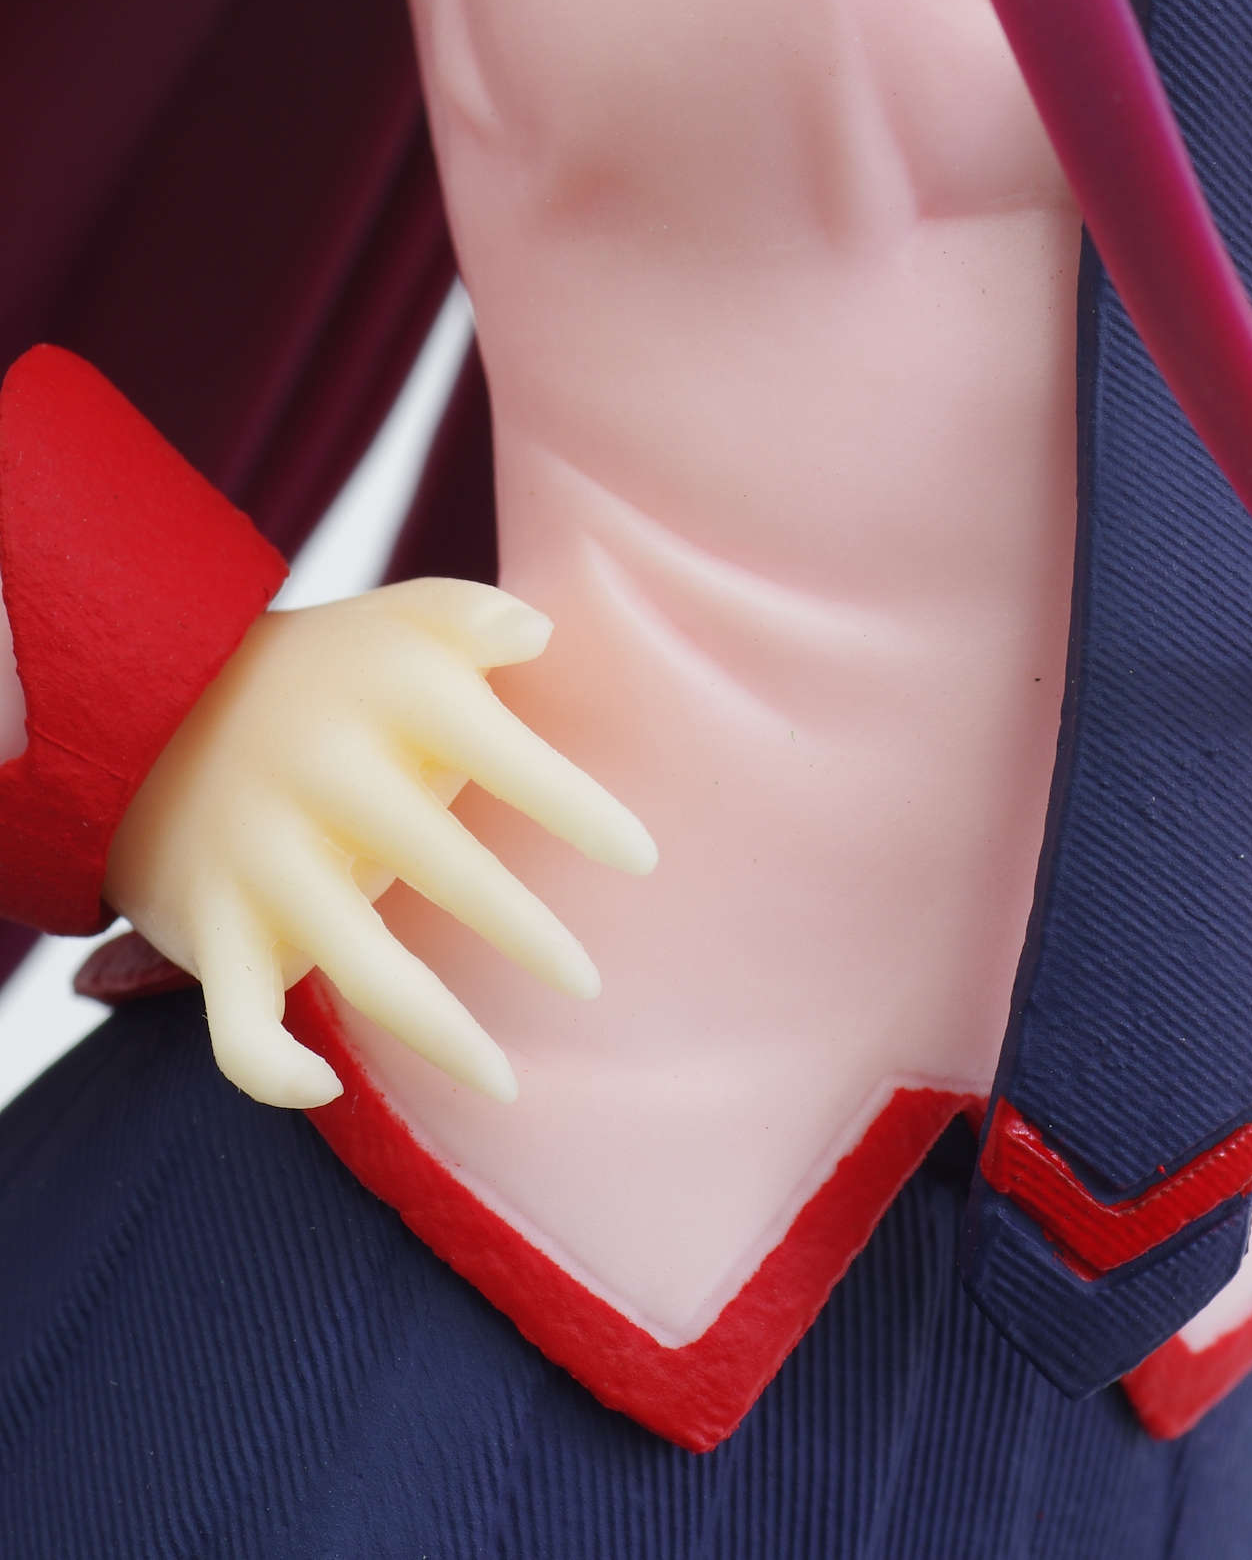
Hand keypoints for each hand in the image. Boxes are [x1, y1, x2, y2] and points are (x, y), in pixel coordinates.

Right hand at [103, 578, 655, 1111]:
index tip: (644, 860)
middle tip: (589, 982)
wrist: (152, 703)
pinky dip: (268, 1071)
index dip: (578, 810)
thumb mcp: (400, 618)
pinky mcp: (210, 925)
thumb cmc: (329, 671)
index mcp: (386, 697)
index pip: (502, 752)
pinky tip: (327, 1089)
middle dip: (525, 934)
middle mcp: (323, 776)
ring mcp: (262, 857)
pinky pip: (232, 1022)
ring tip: (508, 1081)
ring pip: (360, 964)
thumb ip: (475, 616)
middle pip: (442, 866)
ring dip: (440, 1032)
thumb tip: (543, 633)